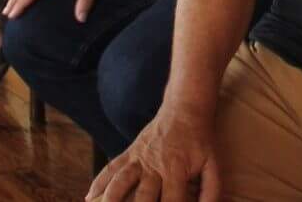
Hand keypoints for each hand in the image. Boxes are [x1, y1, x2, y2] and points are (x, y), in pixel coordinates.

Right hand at [89, 107, 220, 201]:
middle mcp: (155, 166)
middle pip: (142, 197)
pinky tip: (89, 197)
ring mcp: (139, 158)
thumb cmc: (200, 141)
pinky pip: (111, 168)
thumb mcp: (212, 163)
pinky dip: (98, 182)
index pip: (171, 201)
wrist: (185, 109)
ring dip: (110, 199)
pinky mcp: (129, 152)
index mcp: (176, 170)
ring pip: (120, 181)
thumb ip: (212, 190)